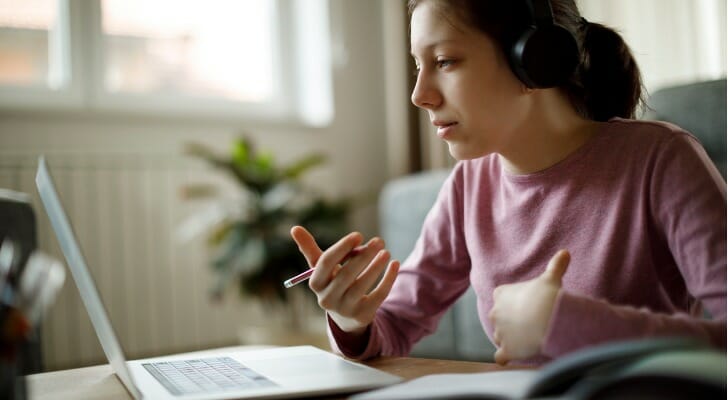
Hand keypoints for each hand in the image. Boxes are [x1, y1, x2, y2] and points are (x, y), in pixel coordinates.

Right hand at [290, 226, 399, 334]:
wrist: (345, 316)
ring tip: (386, 252)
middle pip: (345, 275)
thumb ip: (309, 248)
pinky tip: (395, 264)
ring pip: (362, 286)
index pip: (326, 263)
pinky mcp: (362, 316)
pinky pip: (378, 296)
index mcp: (315, 283)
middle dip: (364, 256)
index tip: (358, 235)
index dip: (342, 248)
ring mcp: (345, 309)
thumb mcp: (321, 268)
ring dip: (376, 267)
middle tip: (379, 240)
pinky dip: (388, 279)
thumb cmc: (332, 282)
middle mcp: (327, 299)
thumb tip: (294, 228)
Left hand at [489, 250, 569, 364]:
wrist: (546, 318)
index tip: (524, 303)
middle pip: (498, 317)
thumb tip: (565, 252)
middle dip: (509, 321)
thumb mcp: (550, 278)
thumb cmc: (546, 296)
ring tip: (525, 340)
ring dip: (508, 339)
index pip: (501, 296)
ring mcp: (499, 332)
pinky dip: (504, 357)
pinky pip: (500, 356)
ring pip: (499, 336)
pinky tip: (511, 357)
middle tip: (528, 323)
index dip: (511, 300)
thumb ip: (556, 266)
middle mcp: (495, 313)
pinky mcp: (506, 349)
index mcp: (501, 294)